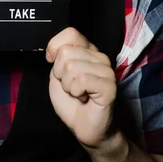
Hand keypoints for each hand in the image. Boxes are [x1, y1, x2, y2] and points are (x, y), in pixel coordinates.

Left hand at [46, 27, 116, 148]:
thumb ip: (56, 57)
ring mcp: (106, 70)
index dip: (55, 47)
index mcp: (88, 50)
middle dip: (60, 74)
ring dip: (68, 86)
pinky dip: (76, 93)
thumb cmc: (72, 102)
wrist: (85, 128)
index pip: (71, 33)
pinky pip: (81, 81)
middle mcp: (99, 57)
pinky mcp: (109, 86)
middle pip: (65, 53)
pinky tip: (84, 98)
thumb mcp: (57, 75)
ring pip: (71, 67)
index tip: (53, 63)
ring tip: (79, 94)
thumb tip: (54, 50)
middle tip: (72, 87)